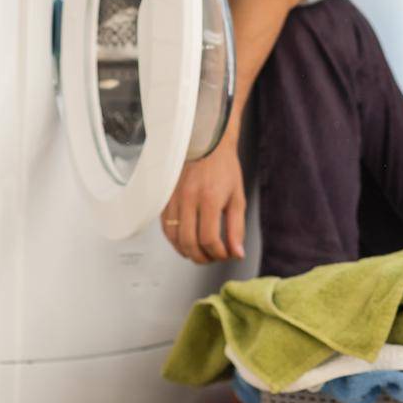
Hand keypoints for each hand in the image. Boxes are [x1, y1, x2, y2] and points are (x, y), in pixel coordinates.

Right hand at [161, 138, 245, 263]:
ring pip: (174, 238)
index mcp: (209, 199)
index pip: (209, 239)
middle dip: (202, 257)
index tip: (226, 254)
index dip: (218, 253)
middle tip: (213, 258)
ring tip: (201, 253)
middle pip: (189, 242)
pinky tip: (187, 242)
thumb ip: (236, 228)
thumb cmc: (223, 168)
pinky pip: (166, 228)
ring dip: (187, 252)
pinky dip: (175, 240)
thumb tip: (236, 252)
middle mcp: (188, 200)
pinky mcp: (164, 199)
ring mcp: (173, 199)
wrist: (204, 144)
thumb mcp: (237, 198)